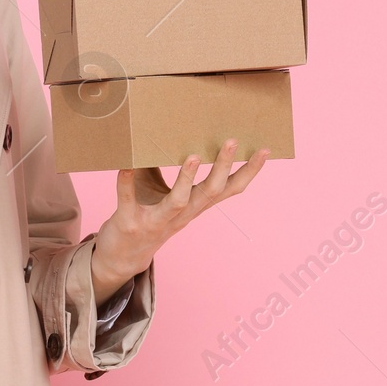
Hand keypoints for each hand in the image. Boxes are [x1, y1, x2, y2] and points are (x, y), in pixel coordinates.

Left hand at [89, 139, 270, 300]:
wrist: (121, 257)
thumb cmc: (144, 215)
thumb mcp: (160, 190)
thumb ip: (162, 164)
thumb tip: (165, 128)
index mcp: (194, 206)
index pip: (228, 190)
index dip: (248, 172)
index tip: (265, 151)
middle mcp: (181, 215)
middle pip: (210, 193)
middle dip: (222, 167)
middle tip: (233, 141)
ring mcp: (156, 221)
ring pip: (177, 202)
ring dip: (185, 179)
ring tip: (192, 155)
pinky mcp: (129, 223)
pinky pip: (128, 201)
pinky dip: (126, 184)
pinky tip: (125, 166)